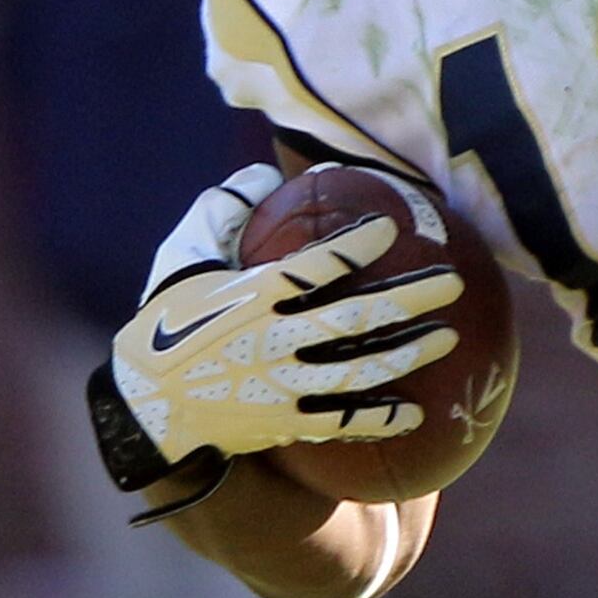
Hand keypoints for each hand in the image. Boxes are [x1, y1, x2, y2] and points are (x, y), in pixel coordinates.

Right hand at [106, 166, 461, 468]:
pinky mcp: (285, 422)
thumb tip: (266, 174)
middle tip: (452, 281)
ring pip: (358, 370)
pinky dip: (380, 419)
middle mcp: (270, 341)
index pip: (313, 266)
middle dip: (410, 299)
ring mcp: (281, 386)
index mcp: (249, 296)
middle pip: (354, 318)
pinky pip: (342, 423)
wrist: (145, 407)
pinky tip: (417, 413)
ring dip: (408, 355)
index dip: (355, 246)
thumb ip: (221, 212)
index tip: (393, 226)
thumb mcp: (182, 260)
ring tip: (449, 337)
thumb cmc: (167, 323)